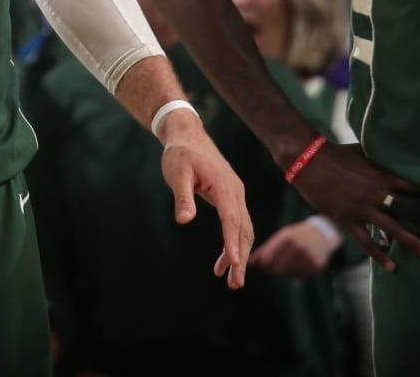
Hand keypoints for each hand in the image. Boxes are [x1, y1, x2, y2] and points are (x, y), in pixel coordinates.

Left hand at [156, 114, 252, 287]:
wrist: (187, 135)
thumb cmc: (179, 154)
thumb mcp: (177, 173)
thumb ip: (182, 197)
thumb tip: (184, 220)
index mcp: (224, 185)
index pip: (231, 218)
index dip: (232, 242)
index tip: (234, 263)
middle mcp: (236, 191)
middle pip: (243, 229)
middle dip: (241, 257)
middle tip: (235, 284)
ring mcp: (236, 194)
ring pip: (243, 229)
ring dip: (239, 254)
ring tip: (231, 280)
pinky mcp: (231, 197)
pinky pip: (237, 224)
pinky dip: (234, 243)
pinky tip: (224, 260)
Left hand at [250, 218, 341, 280]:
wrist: (321, 235)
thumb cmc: (296, 236)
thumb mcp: (281, 237)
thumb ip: (265, 250)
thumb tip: (250, 263)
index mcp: (286, 238)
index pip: (268, 258)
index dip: (263, 265)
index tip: (262, 266)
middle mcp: (298, 247)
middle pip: (277, 268)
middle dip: (272, 270)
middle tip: (273, 268)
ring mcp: (308, 257)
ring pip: (288, 274)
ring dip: (284, 272)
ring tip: (288, 264)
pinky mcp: (316, 266)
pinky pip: (299, 276)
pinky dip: (296, 274)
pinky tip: (298, 266)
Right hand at [288, 142, 419, 270]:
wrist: (306, 160)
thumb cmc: (335, 152)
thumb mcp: (362, 152)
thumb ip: (380, 160)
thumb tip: (396, 156)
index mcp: (381, 175)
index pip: (416, 186)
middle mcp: (376, 193)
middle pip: (410, 210)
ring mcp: (361, 208)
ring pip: (393, 229)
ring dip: (414, 243)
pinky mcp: (346, 219)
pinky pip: (366, 241)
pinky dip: (380, 254)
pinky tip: (392, 266)